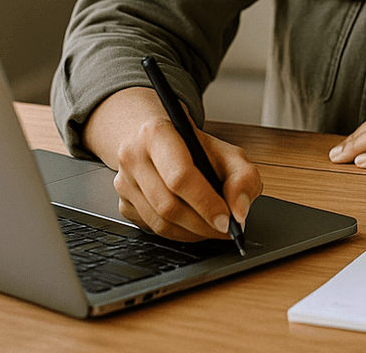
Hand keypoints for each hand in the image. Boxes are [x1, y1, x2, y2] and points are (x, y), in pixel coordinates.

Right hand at [83, 87, 263, 242]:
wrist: (160, 140)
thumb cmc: (194, 146)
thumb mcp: (226, 152)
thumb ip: (243, 177)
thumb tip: (240, 211)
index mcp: (157, 133)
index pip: (180, 176)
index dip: (206, 203)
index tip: (226, 220)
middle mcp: (133, 156)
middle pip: (168, 205)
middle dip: (202, 225)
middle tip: (225, 230)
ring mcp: (124, 182)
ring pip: (159, 223)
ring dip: (192, 233)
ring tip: (213, 229)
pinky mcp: (123, 203)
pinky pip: (152, 229)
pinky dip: (178, 233)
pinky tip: (193, 225)